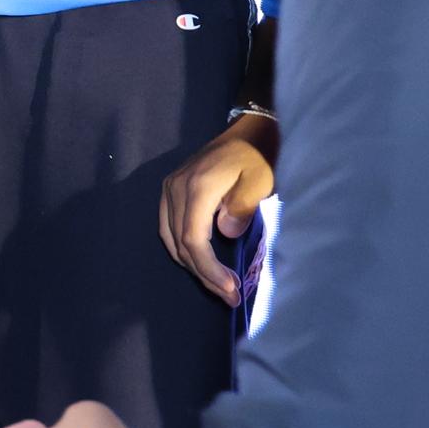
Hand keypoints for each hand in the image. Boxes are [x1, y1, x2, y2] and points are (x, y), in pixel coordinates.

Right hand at [159, 117, 275, 305]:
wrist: (247, 132)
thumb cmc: (257, 158)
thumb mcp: (260, 182)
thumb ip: (242, 208)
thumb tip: (225, 234)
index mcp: (197, 188)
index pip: (194, 240)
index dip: (209, 270)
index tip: (231, 290)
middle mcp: (175, 189)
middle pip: (180, 244)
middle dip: (204, 274)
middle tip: (230, 296)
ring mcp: (169, 188)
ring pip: (171, 238)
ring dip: (193, 265)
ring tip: (218, 284)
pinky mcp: (171, 190)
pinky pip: (168, 227)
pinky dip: (183, 249)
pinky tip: (202, 261)